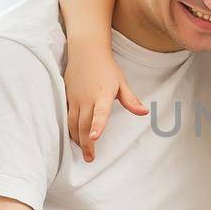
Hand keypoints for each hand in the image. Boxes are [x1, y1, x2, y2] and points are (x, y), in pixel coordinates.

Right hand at [64, 41, 146, 160]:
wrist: (86, 51)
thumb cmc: (106, 68)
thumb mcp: (122, 83)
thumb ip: (131, 100)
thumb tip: (144, 113)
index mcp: (102, 96)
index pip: (100, 114)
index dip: (97, 127)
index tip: (95, 138)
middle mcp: (87, 99)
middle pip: (83, 125)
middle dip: (87, 144)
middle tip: (90, 158)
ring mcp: (75, 98)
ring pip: (72, 124)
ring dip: (77, 139)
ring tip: (83, 151)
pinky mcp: (67, 97)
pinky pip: (66, 117)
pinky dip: (69, 129)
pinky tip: (73, 137)